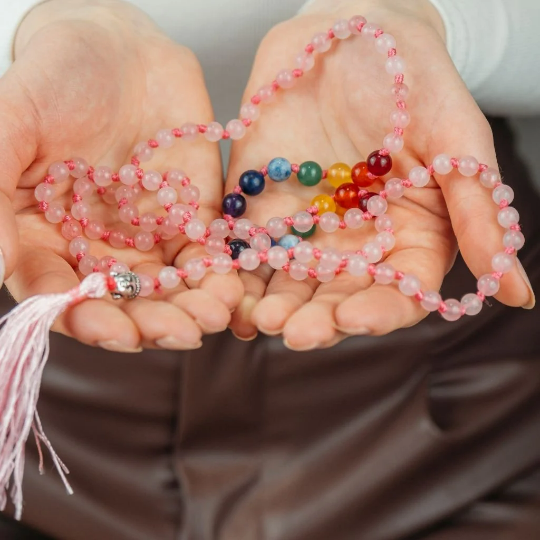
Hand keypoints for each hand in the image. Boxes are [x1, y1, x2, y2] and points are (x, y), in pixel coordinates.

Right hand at [2, 0, 241, 350]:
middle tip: (182, 333)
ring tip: (215, 317)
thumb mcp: (10, 124)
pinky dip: (220, 276)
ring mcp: (146, 237)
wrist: (118, 48)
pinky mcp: (189, 220)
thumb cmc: (52, 78)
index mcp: (45, 237)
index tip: (115, 332)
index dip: (88, 318)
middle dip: (152, 322)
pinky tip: (235, 289)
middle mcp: (97, 248)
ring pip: (167, 288)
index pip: (61, 294)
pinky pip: (205, 257)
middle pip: (123, 302)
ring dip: (191, 308)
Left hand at [226, 0, 533, 347]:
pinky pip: (247, 250)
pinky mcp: (262, 210)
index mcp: (409, 237)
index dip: (378, 312)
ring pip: (289, 283)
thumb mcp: (455, 140)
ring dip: (272, 305)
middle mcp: (356, 244)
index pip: (397, 291)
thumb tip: (519, 294)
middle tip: (292, 330)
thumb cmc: (414, 82)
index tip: (354, 319)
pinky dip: (234, 273)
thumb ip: (478, 213)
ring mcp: (306, 230)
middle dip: (316, 318)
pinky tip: (223, 291)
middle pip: (338, 296)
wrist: (349, 36)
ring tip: (256, 318)